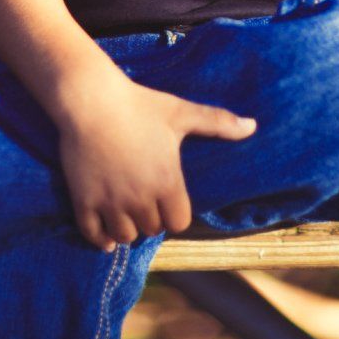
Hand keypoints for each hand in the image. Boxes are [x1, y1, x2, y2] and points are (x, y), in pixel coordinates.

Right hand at [56, 76, 257, 252]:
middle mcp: (141, 198)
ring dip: (128, 231)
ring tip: (126, 216)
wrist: (91, 99)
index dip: (174, 215)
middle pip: (152, 230)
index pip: (178, 223)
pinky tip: (106, 236)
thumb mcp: (181, 113)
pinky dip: (101, 239)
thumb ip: (218, 122)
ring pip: (125, 237)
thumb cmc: (139, 104)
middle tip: (146, 205)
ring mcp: (111, 202)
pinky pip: (93, 235)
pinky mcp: (85, 200)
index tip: (167, 202)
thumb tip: (253, 125)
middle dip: (151, 220)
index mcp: (167, 182)